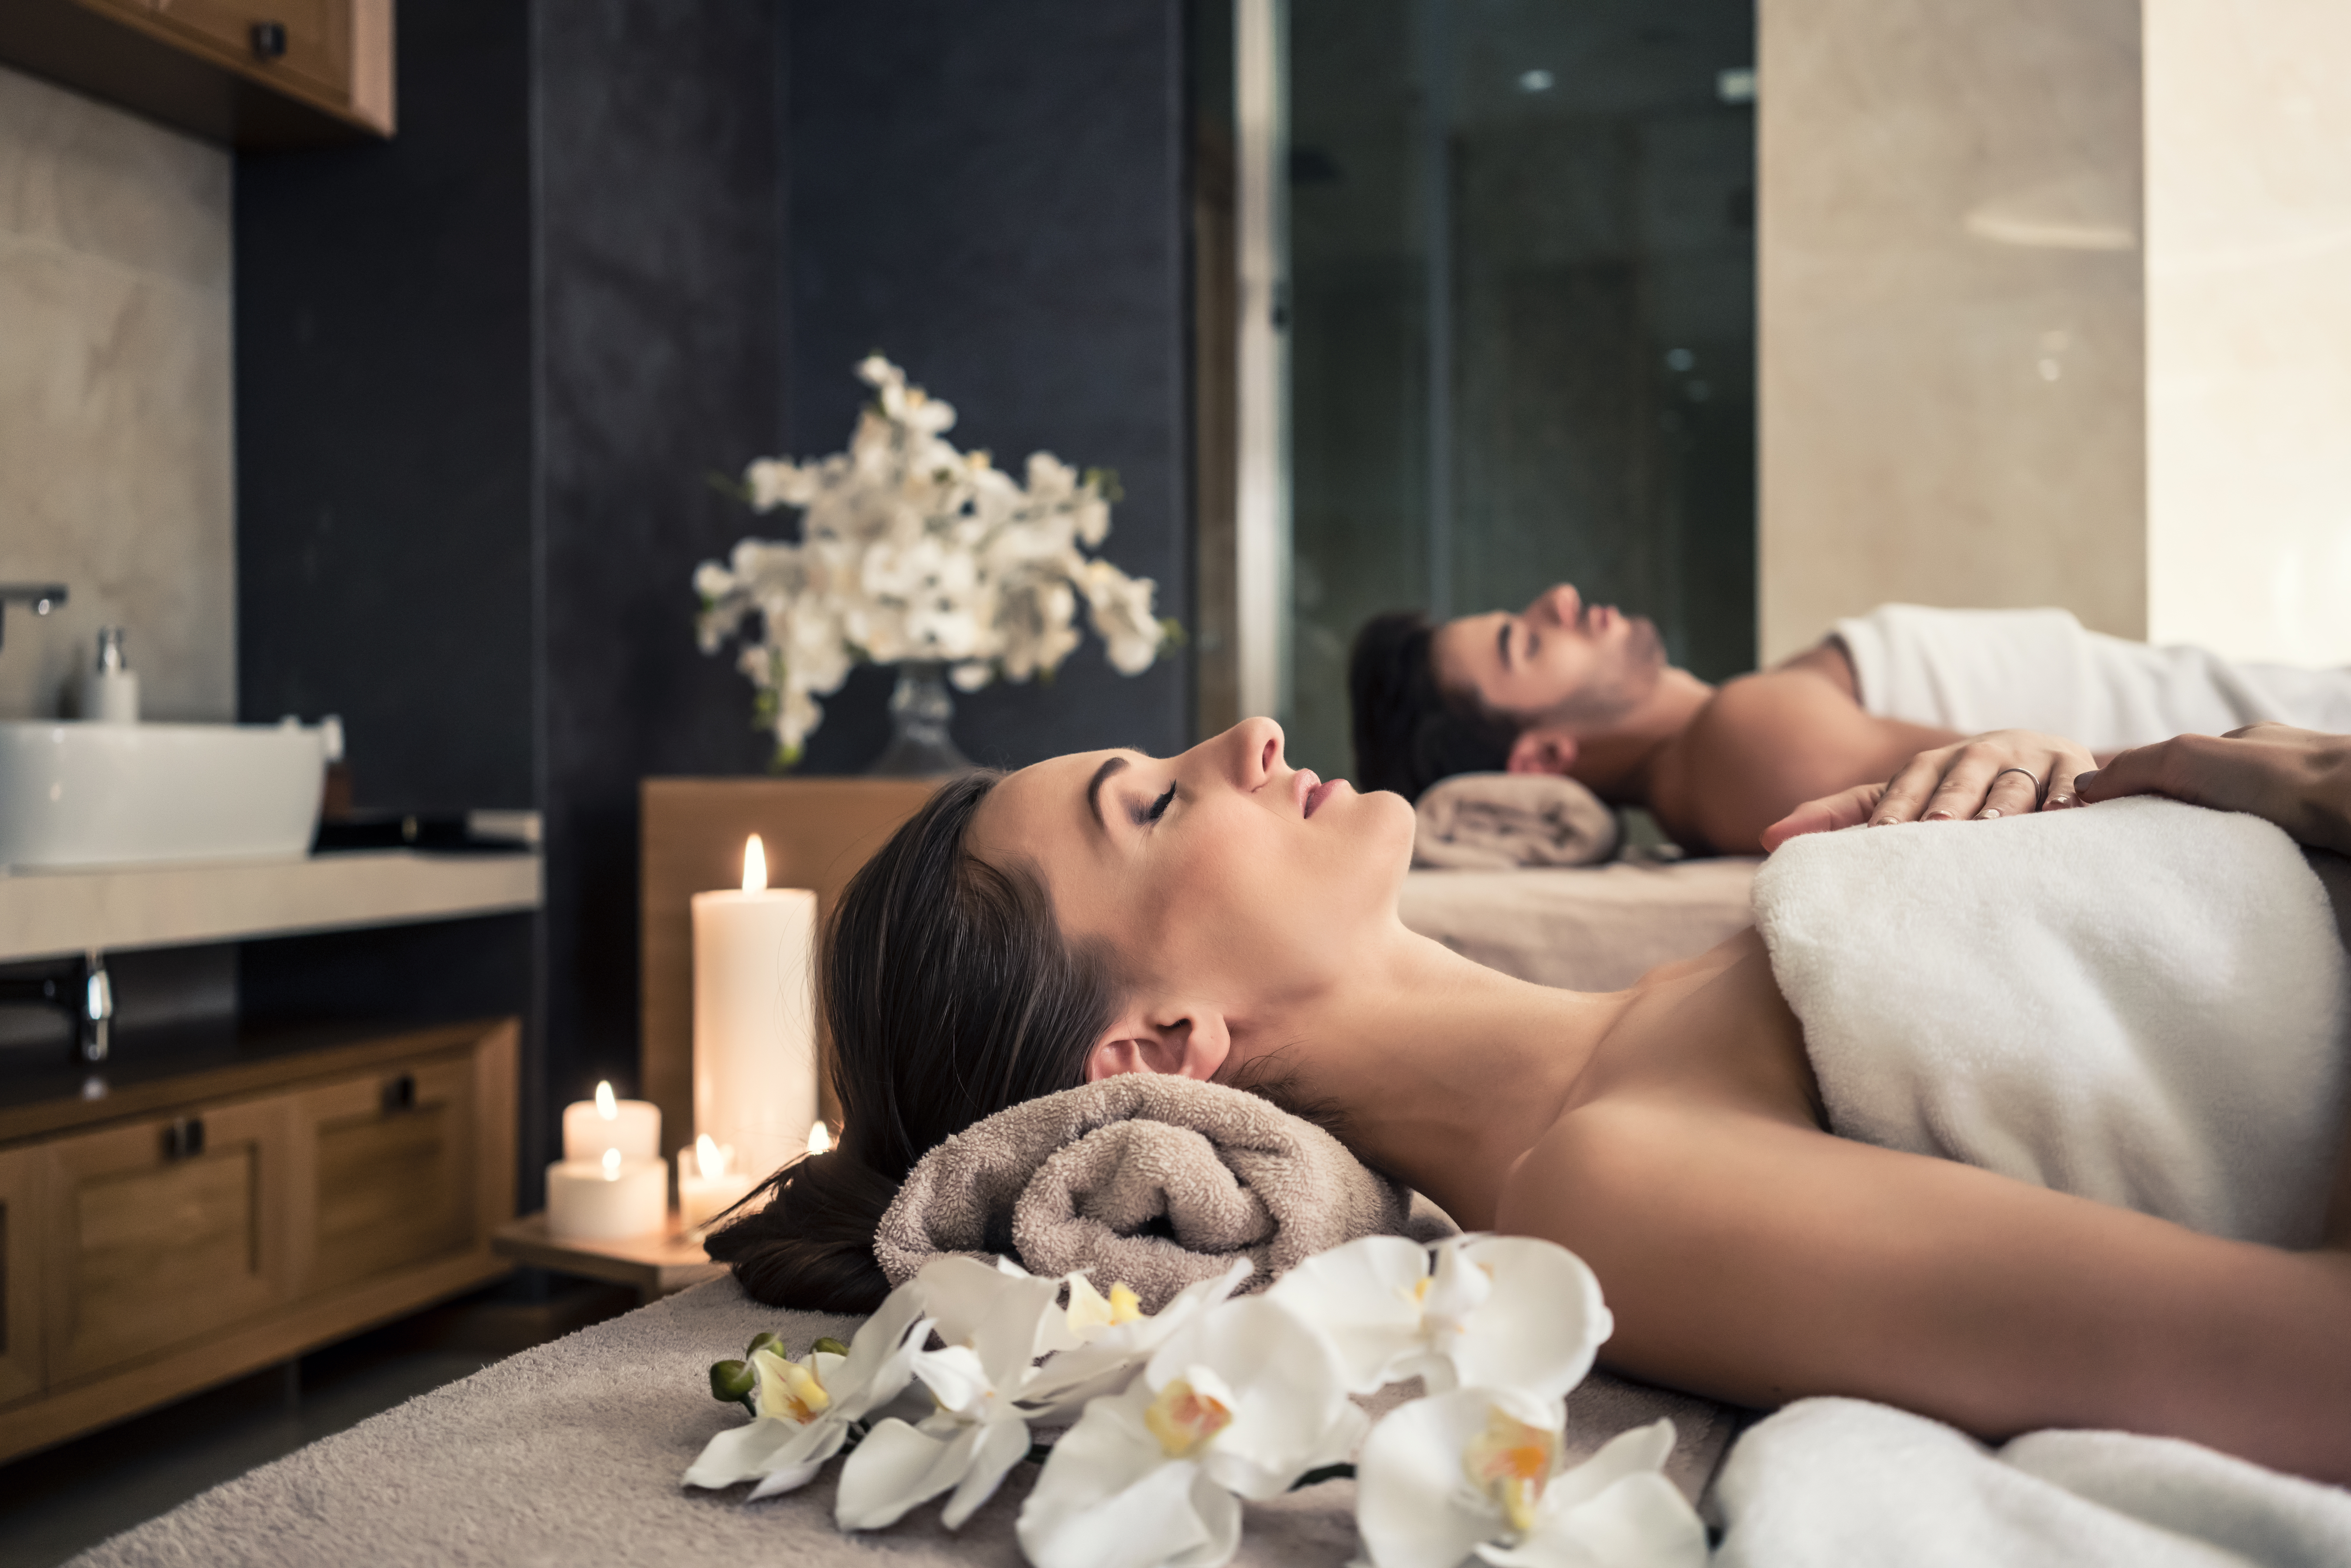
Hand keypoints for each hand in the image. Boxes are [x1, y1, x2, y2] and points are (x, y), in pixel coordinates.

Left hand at [1760, 730, 2095, 851]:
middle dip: (1950, 801)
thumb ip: (1838, 815)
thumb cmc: (1957, 794)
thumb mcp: (1900, 799)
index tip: (1883, 837)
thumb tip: (1768, 838)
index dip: (1897, 807)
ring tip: (1995, 825)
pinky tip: (2063, 812)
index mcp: (1935, 762)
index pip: (1909, 782)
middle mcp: (1981, 753)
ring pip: (2015, 780)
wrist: (2039, 764)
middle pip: (1962, 776)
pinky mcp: (2074, 768)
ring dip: (2006, 801)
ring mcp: (2030, 758)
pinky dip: (2067, 795)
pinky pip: (2071, 781)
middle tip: (1938, 829)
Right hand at [2077, 723, 2350, 855]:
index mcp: (2238, 747)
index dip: (2132, 787)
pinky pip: (2259, 860)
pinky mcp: (2307, 848)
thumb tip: (2082, 785)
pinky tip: (2223, 887)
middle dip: (2164, 821)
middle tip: (2129, 854)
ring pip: (2232, 831)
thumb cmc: (2278, 774)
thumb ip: (2133, 767)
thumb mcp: (2187, 757)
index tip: (2097, 814)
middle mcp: (2265, 775)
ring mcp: (2289, 811)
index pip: (2171, 763)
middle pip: (2200, 798)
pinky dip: (2236, 871)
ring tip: (2171, 878)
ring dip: (2201, 851)